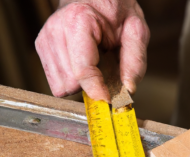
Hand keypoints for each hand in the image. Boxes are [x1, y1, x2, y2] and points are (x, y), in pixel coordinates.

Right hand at [35, 0, 149, 100]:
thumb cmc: (115, 12)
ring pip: (62, 87)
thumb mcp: (135, 31)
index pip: (83, 70)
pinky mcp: (42, 49)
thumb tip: (128, 91)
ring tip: (92, 64)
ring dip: (80, 83)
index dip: (97, 90)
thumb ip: (135, 61)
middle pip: (71, 84)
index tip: (108, 100)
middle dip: (90, 84)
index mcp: (79, 21)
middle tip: (102, 70)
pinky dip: (72, 81)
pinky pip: (57, 84)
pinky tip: (81, 65)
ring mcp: (46, 41)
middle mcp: (56, 31)